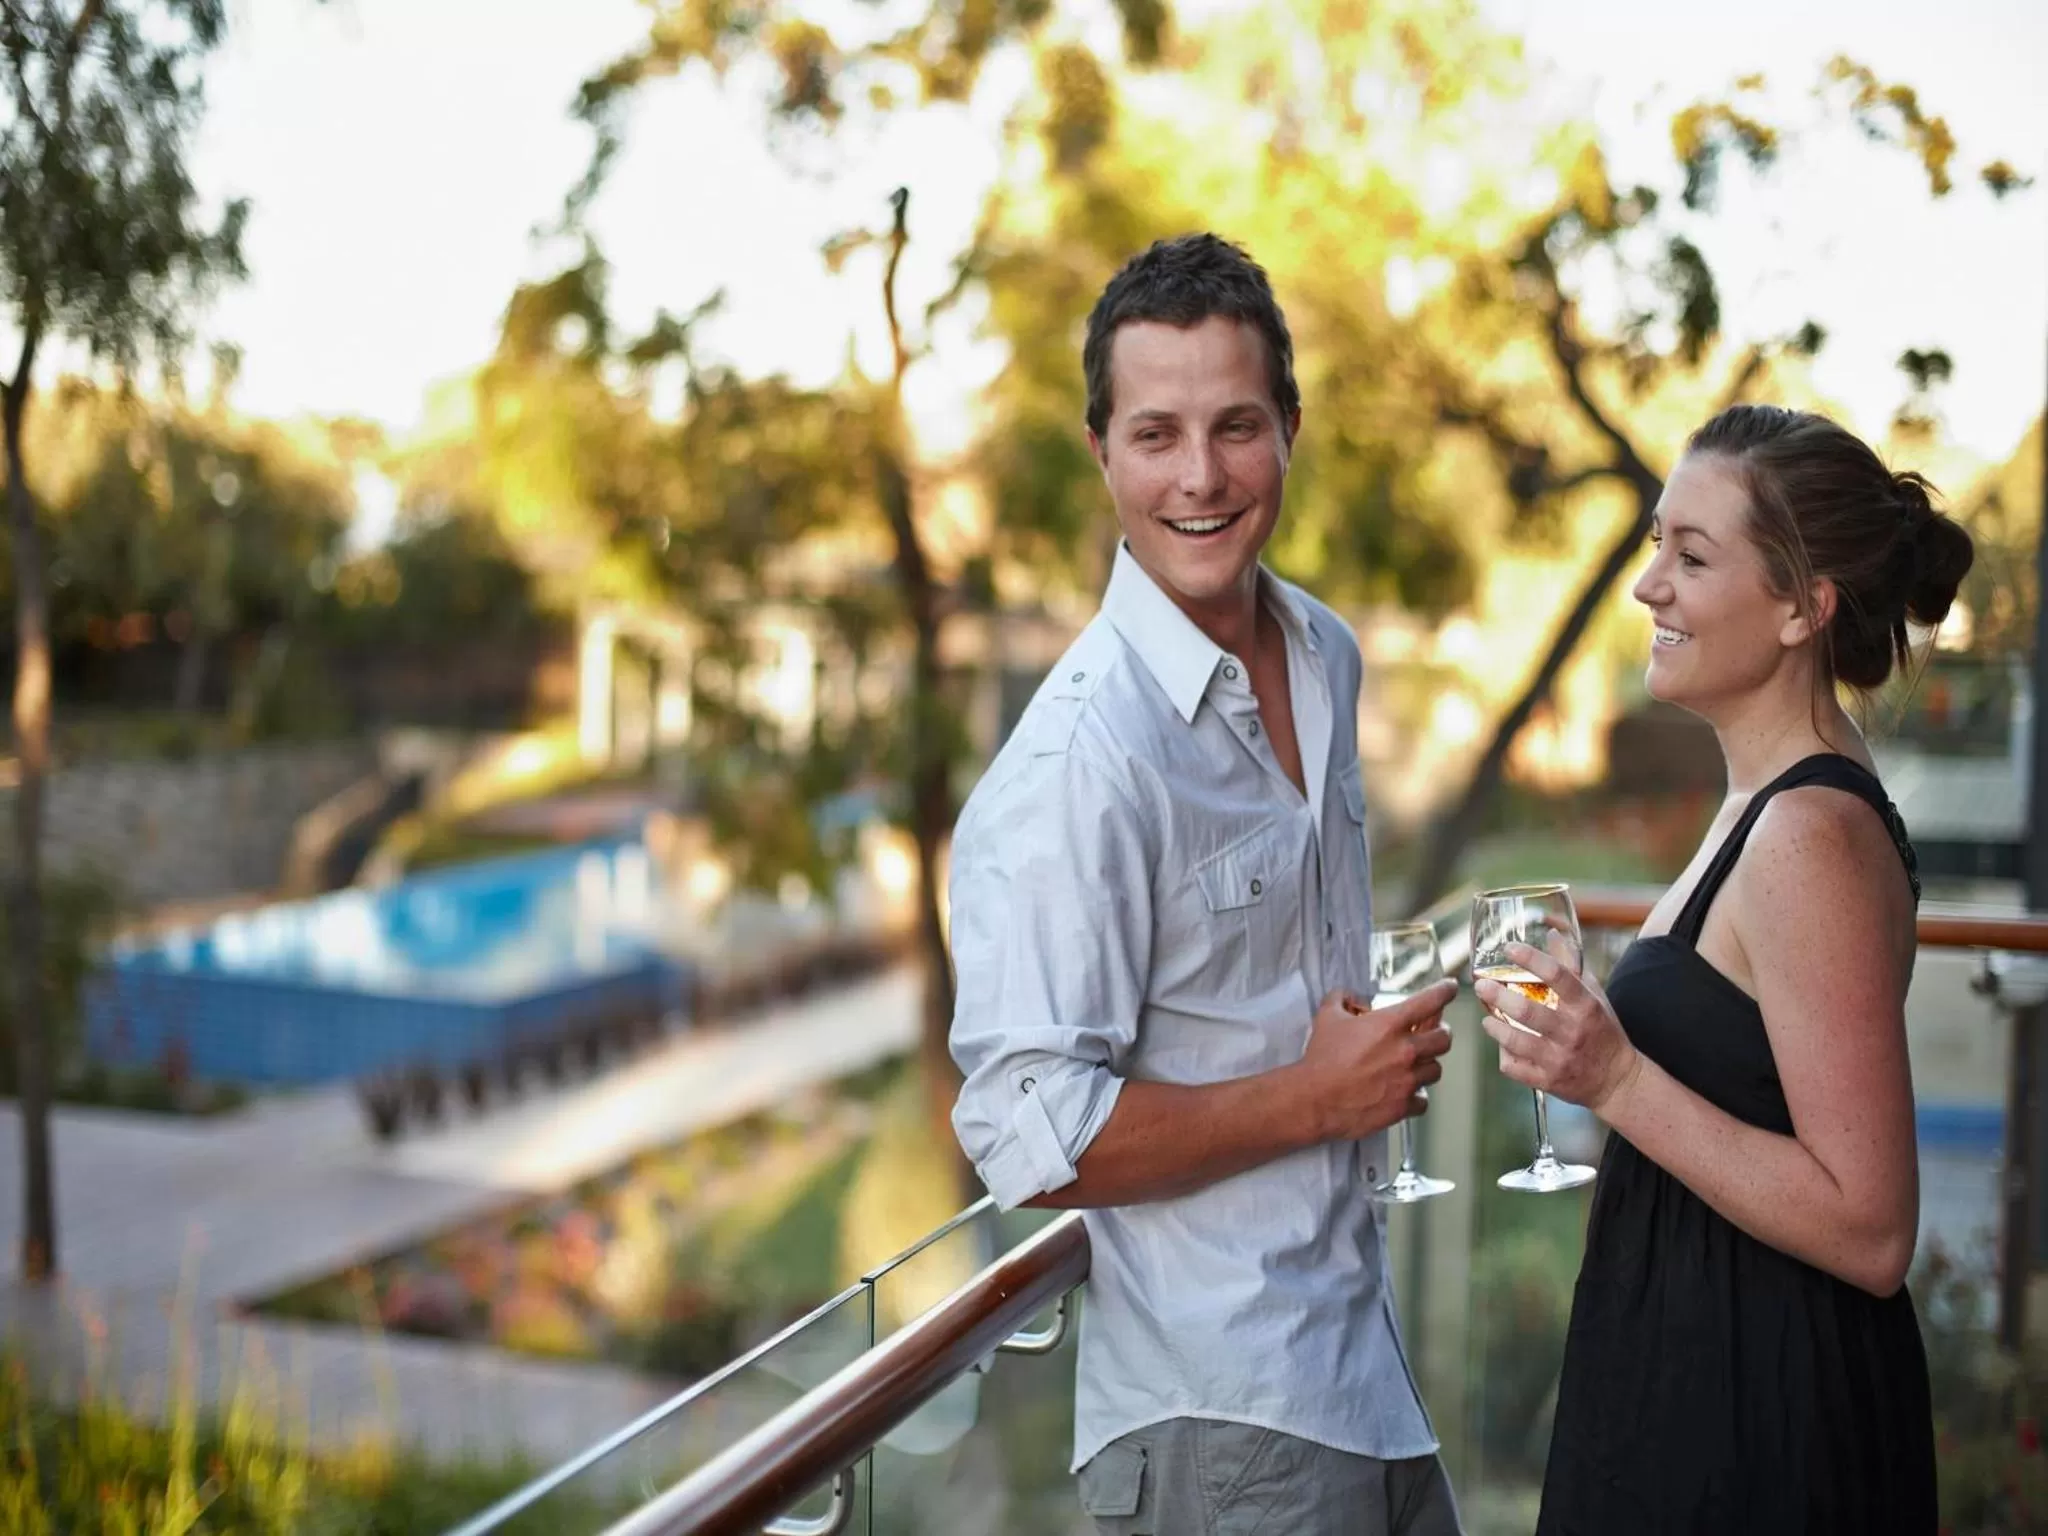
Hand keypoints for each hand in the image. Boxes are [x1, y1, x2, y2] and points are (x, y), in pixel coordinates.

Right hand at [1293, 978, 1457, 1140]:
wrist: (1315, 1099)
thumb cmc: (1321, 1058)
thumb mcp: (1327, 1016)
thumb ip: (1342, 998)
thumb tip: (1353, 998)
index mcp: (1390, 1024)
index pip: (1430, 1000)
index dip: (1445, 991)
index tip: (1450, 988)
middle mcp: (1406, 1050)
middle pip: (1444, 1038)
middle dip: (1440, 1033)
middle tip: (1431, 1034)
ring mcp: (1407, 1080)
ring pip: (1436, 1069)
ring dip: (1427, 1065)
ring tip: (1413, 1065)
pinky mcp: (1403, 1106)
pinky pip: (1423, 1100)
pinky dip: (1416, 1096)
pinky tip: (1403, 1092)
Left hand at [1473, 942, 1640, 1115]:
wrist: (1617, 1080)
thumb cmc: (1601, 1030)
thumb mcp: (1594, 995)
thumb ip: (1572, 965)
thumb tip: (1553, 933)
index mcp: (1586, 1005)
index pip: (1558, 974)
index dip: (1530, 958)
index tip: (1509, 948)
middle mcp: (1572, 1031)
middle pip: (1528, 1011)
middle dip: (1498, 996)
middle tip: (1481, 986)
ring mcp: (1560, 1058)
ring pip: (1516, 1041)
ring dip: (1494, 1027)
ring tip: (1487, 1018)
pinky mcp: (1549, 1080)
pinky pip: (1515, 1067)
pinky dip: (1504, 1056)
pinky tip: (1503, 1046)